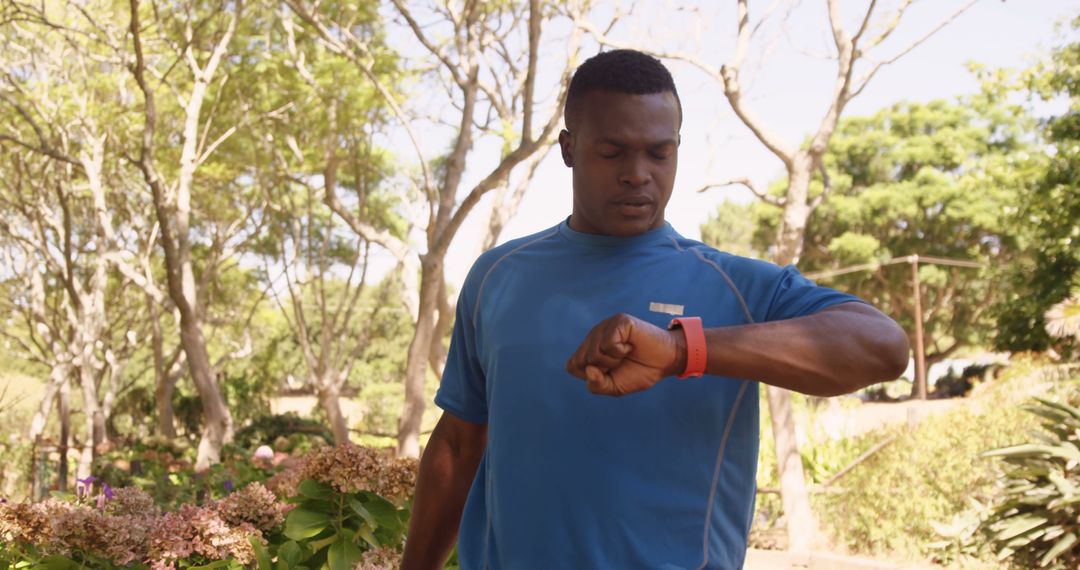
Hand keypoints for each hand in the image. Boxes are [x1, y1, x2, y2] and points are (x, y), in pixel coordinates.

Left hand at [565, 313, 686, 395]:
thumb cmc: (639, 372)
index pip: (572, 366)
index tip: (609, 373)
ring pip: (593, 352)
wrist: (665, 362)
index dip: (591, 376)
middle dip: (602, 369)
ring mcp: (605, 326)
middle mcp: (594, 336)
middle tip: (619, 364)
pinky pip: (608, 343)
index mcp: (589, 349)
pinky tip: (630, 345)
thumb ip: (596, 385)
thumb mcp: (614, 387)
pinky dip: (621, 351)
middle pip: (581, 361)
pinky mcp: (619, 321)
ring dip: (612, 361)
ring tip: (626, 354)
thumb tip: (589, 369)